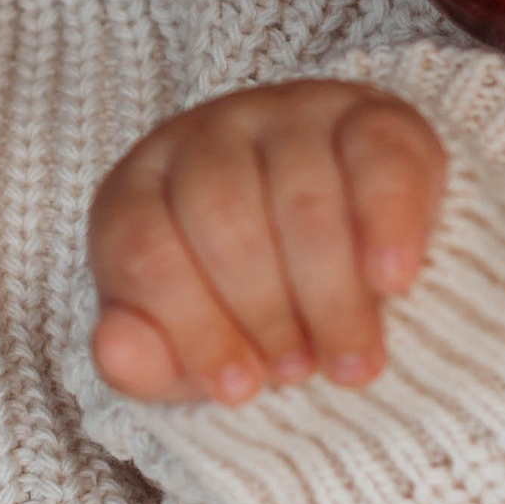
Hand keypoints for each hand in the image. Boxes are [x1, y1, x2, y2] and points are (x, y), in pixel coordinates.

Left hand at [86, 81, 444, 403]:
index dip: (190, 326)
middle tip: (301, 374)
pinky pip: (377, 159)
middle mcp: (206, 137)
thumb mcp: (187, 349)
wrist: (350, 258)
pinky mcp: (371, 114)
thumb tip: (112, 350)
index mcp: (139, 188)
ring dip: (329, 293)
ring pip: (301, 194)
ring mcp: (289, 114)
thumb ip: (143, 359)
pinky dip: (386, 224)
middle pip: (221, 216)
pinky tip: (392, 282)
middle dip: (264, 311)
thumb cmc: (245, 313)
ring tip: (352, 363)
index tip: (237, 389)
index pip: (143, 246)